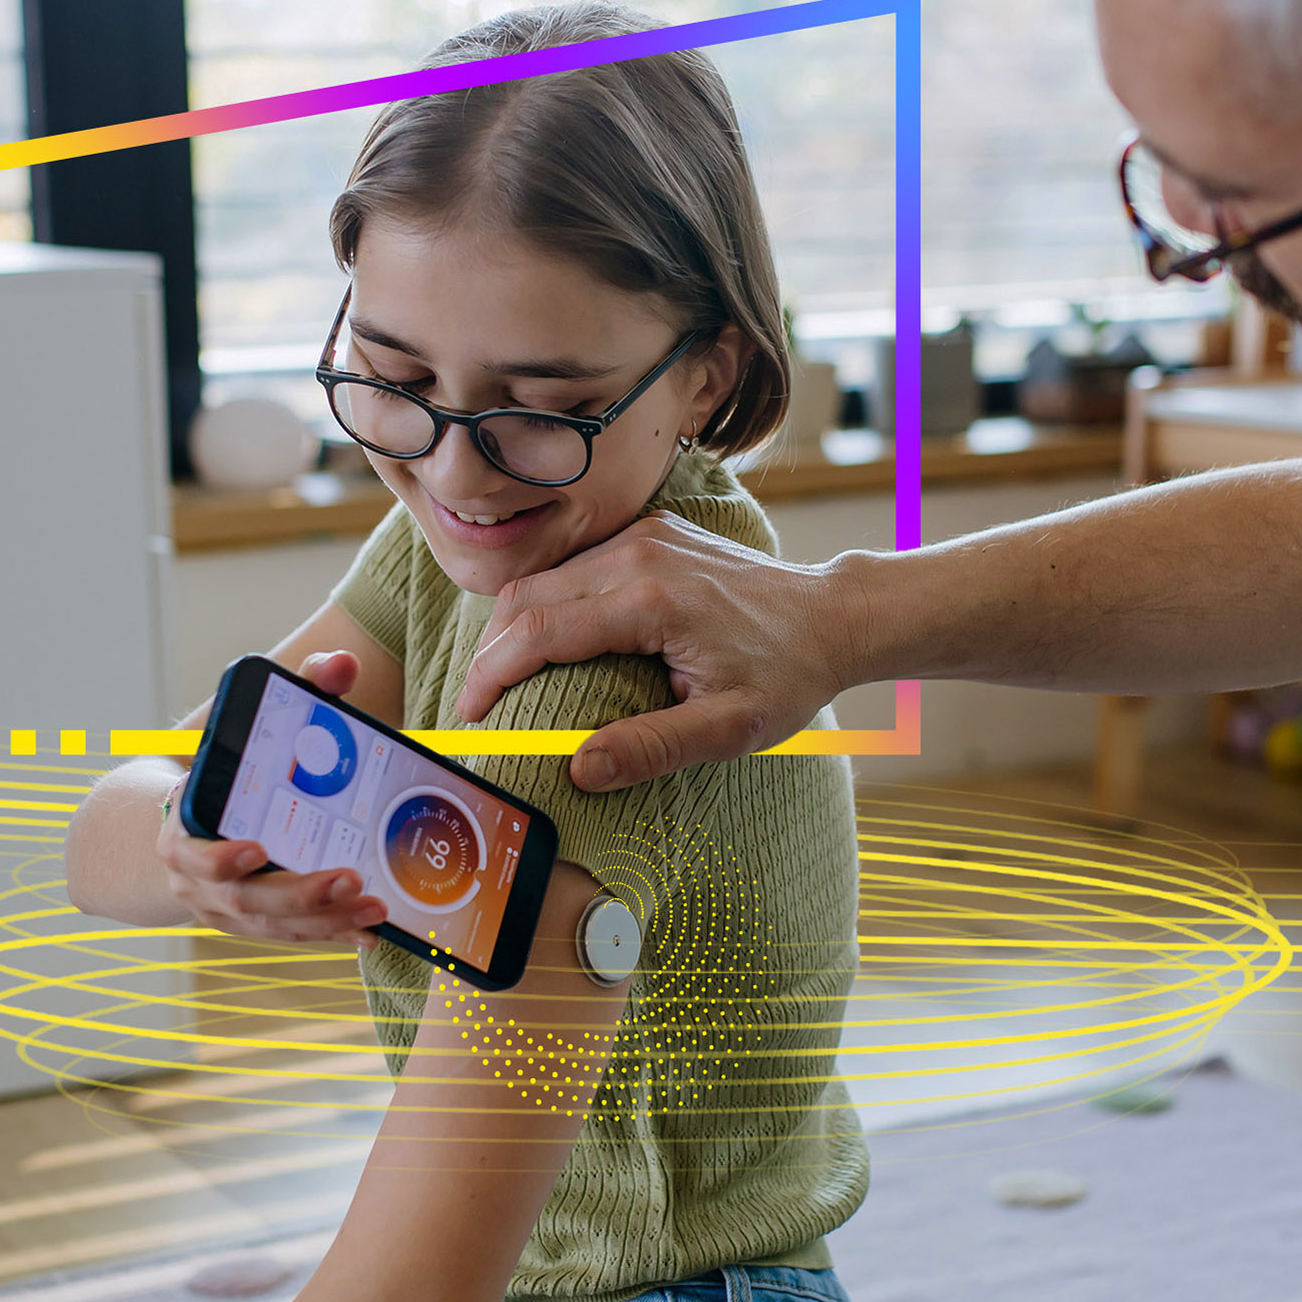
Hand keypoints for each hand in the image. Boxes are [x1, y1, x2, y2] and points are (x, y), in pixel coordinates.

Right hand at [153, 649, 389, 943]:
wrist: (185, 817)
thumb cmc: (226, 764)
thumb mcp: (247, 722)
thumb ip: (297, 687)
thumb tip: (342, 664)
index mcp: (181, 828)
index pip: (191, 852)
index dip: (218, 857)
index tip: (255, 847)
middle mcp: (196, 879)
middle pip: (243, 898)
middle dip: (298, 892)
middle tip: (351, 876)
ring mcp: (223, 907)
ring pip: (272, 924)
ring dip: (324, 919)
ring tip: (375, 906)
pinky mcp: (252, 923)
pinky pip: (290, 934)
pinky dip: (329, 933)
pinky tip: (368, 930)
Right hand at [455, 516, 851, 789]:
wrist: (833, 615)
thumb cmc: (788, 673)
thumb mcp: (732, 728)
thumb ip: (653, 749)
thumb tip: (577, 769)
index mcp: (649, 598)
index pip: (536, 632)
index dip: (489, 676)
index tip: (469, 718)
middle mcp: (637, 552)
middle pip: (526, 597)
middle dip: (489, 653)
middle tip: (476, 707)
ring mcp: (642, 535)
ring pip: (546, 577)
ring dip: (514, 627)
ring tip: (502, 682)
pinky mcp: (650, 532)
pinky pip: (576, 566)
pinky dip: (548, 604)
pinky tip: (547, 647)